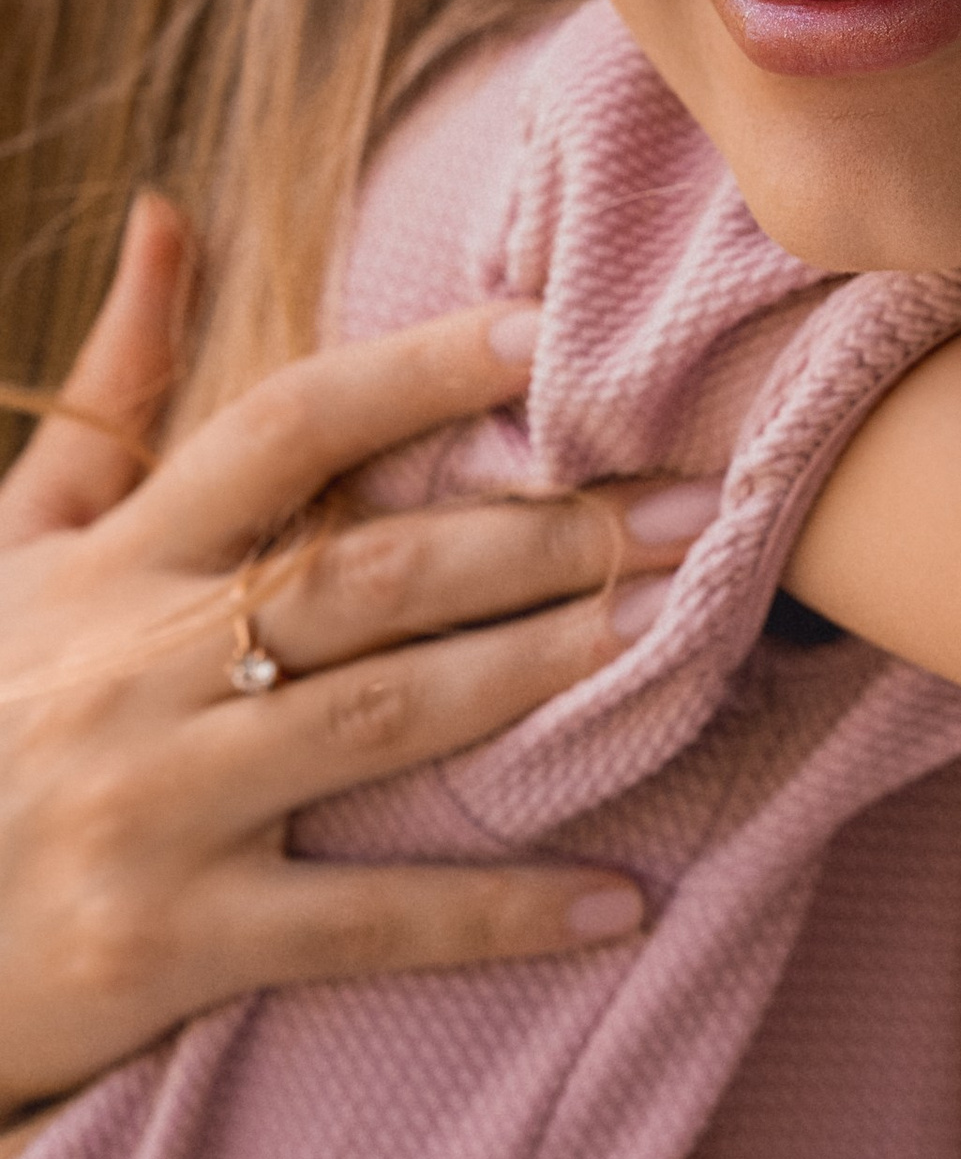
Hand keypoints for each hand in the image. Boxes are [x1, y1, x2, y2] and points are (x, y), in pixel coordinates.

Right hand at [0, 197, 718, 1119]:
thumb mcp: (15, 546)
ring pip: (382, 718)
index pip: (281, 429)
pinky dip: (493, 911)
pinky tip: (616, 902)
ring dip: (540, 672)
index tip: (549, 335)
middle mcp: (136, 667)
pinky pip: (362, 922)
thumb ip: (112, 392)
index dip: (417, 374)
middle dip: (542, 533)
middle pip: (370, 571)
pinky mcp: (168, 944)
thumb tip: (170, 214)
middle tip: (695, 503)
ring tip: (679, 633)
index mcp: (116, 564)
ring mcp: (152, 806)